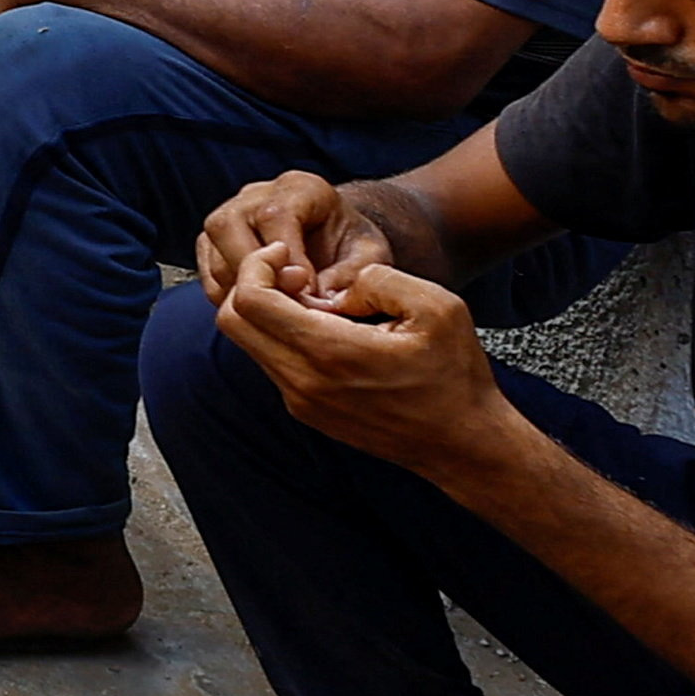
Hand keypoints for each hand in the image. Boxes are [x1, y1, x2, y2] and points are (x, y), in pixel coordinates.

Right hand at [194, 169, 394, 307]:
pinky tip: (260, 309)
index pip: (274, 215)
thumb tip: (316, 300)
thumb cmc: (353, 247)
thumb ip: (349, 276)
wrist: (337, 242)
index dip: (286, 256)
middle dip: (253, 273)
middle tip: (284, 303)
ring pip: (213, 253)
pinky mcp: (214, 244)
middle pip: (228, 227)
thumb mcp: (369, 257)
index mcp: (299, 188)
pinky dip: (230, 299)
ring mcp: (229, 217)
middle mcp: (255, 195)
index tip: (306, 288)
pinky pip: (209, 275)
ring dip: (240, 289)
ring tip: (275, 310)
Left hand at [217, 257, 519, 487]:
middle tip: (293, 272)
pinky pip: (272, 363)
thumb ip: (379, 279)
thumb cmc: (454, 376)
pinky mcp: (306, 411)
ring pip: (249, 343)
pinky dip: (282, 335)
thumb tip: (337, 286)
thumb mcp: (437, 308)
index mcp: (329, 352)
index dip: (258, 265)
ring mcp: (299, 401)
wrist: (460, 443)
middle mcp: (302, 382)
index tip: (287, 253)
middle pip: (234, 321)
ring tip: (316, 299)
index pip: (250, 301)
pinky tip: (325, 327)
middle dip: (252, 283)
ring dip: (267, 311)